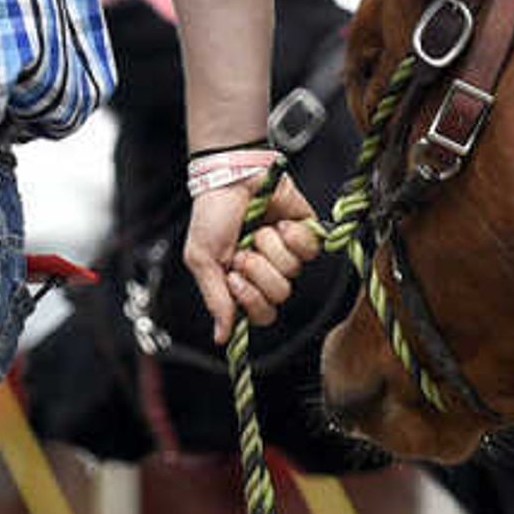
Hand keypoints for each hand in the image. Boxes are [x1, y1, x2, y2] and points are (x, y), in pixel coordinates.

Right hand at [184, 173, 320, 340]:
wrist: (233, 174)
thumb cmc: (212, 214)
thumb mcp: (202, 259)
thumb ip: (216, 301)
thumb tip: (221, 338)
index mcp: (242, 283)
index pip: (260, 315)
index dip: (251, 300)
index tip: (234, 278)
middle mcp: (267, 272)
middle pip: (279, 296)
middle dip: (259, 271)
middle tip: (244, 250)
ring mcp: (287, 253)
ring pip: (293, 272)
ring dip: (271, 247)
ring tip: (257, 230)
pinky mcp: (306, 234)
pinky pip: (311, 250)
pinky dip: (292, 236)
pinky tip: (278, 223)